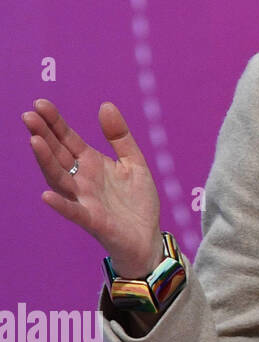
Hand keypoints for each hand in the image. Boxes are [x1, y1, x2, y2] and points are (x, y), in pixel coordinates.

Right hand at [21, 99, 163, 278]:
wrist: (147, 237)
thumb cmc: (137, 201)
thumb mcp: (133, 162)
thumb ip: (120, 136)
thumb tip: (105, 105)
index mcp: (91, 164)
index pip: (68, 139)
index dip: (55, 122)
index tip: (40, 103)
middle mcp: (82, 180)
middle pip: (58, 155)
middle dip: (43, 135)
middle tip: (29, 115)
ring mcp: (84, 200)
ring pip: (60, 179)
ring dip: (46, 162)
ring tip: (34, 141)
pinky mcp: (93, 221)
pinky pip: (74, 212)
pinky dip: (60, 204)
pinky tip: (46, 196)